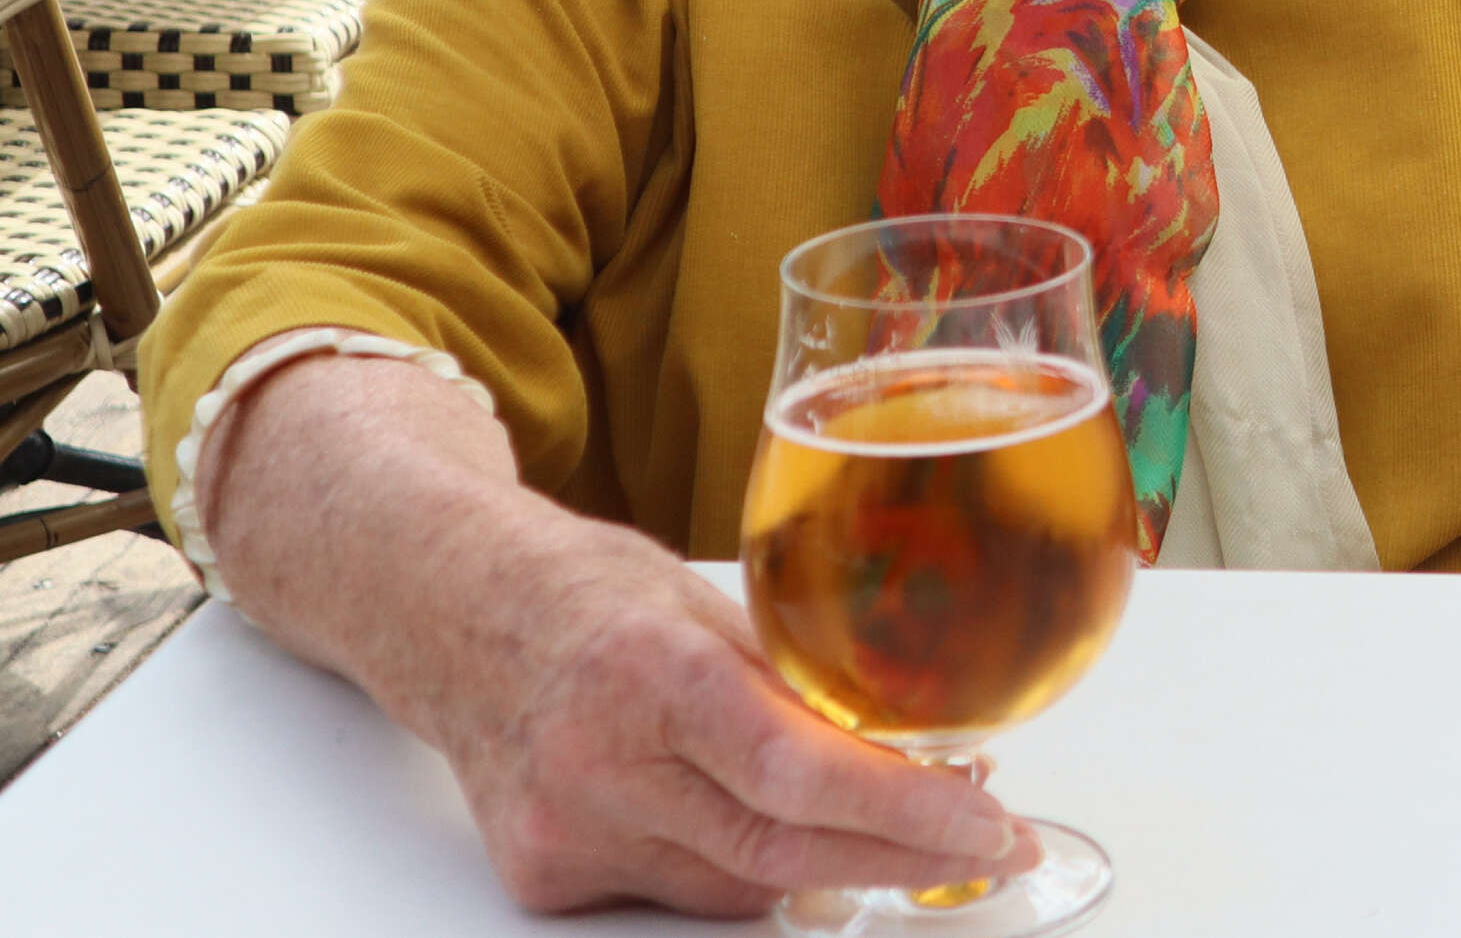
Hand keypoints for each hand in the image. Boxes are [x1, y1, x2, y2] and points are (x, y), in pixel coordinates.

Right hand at [396, 505, 1037, 915]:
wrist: (451, 614)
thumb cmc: (587, 590)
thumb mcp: (711, 601)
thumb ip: (802, 677)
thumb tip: (920, 739)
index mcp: (651, 674)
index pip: (799, 771)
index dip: (905, 810)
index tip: (989, 822)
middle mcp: (598, 765)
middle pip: (779, 851)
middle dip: (901, 856)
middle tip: (990, 846)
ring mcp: (565, 831)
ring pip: (739, 886)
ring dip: (832, 861)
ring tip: (898, 820)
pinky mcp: (546, 874)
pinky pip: (683, 891)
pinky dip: (745, 864)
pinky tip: (765, 819)